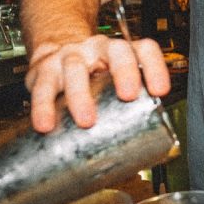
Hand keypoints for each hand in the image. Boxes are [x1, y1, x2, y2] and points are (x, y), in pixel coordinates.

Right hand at [25, 35, 169, 131]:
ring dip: (81, 95)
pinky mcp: (43, 69)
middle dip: (124, 72)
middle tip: (128, 96)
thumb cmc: (90, 75)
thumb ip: (127, 109)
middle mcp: (98, 49)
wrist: (52, 53)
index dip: (155, 68)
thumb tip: (145, 154)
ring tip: (87, 121)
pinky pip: (43, 87)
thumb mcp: (111, 82)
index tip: (160, 91)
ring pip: (76, 68)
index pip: (144, 50)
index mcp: (121, 53)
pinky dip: (43, 107)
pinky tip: (46, 125)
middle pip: (116, 51)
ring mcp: (70, 56)